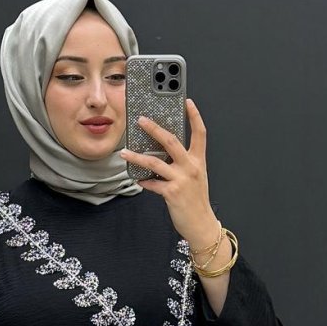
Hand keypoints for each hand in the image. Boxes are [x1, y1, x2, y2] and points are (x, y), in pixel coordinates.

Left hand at [119, 98, 219, 251]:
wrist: (201, 224)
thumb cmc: (196, 201)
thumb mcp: (195, 177)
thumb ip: (183, 163)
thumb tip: (163, 154)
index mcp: (198, 161)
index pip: (199, 133)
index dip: (194, 116)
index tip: (187, 102)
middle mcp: (190, 167)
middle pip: (171, 141)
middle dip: (154, 128)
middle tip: (141, 120)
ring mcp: (181, 180)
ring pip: (155, 162)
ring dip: (137, 156)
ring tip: (125, 152)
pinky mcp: (171, 193)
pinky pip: (152, 183)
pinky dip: (144, 181)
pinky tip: (138, 179)